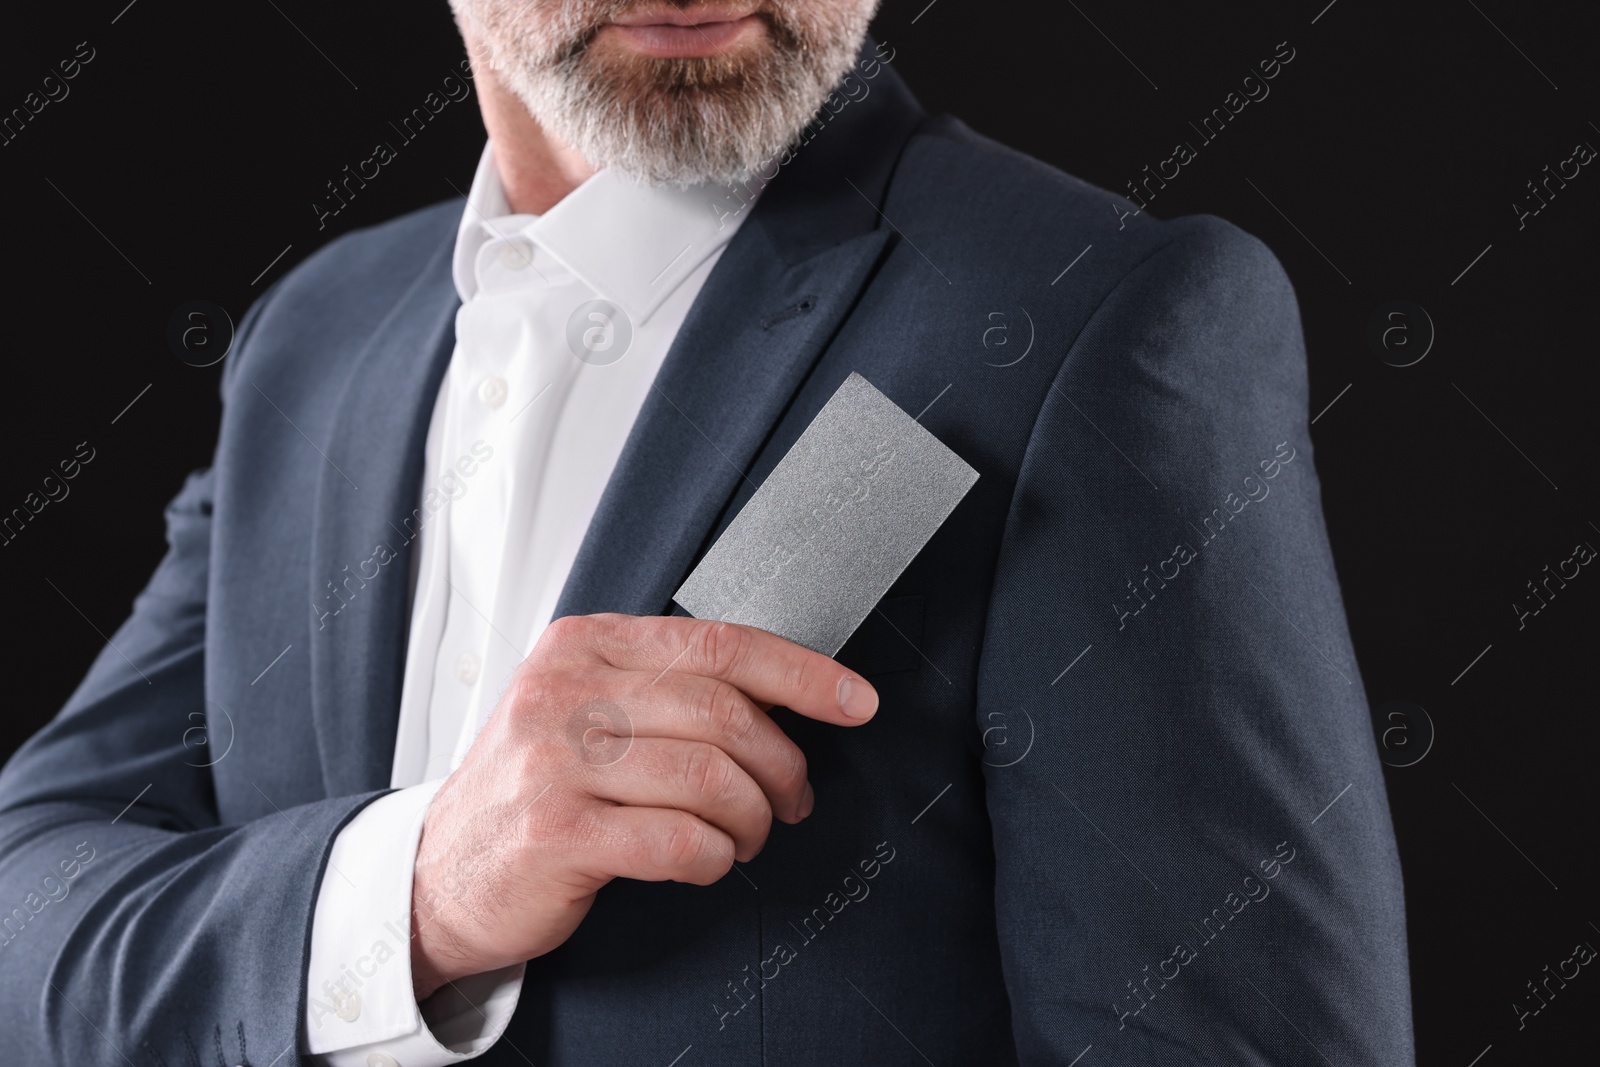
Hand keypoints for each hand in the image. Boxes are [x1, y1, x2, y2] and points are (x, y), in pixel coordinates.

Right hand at [408, 613, 877, 999]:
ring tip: (748, 834)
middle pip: (723, 711)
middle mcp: (564, 692)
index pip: (717, 643)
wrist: (438, 872)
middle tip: (794, 797)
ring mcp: (554, 761)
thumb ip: (663, 688)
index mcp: (582, 646)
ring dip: (752, 817)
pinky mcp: (556, 831)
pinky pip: (679, 841)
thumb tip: (780, 695)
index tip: (855, 699)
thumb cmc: (530, 790)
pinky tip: (705, 861)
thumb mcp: (582, 709)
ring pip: (710, 777)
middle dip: (782, 762)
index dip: (801, 671)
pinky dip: (713, 857)